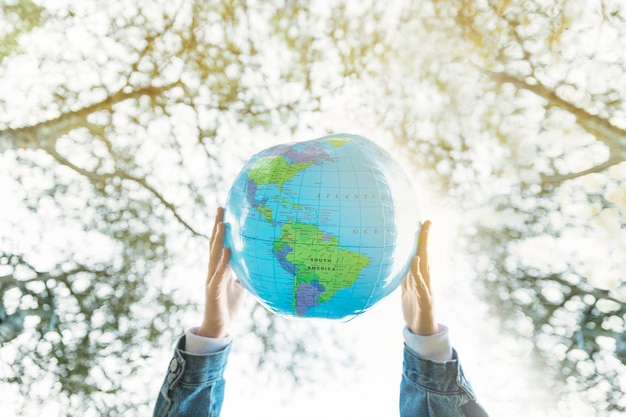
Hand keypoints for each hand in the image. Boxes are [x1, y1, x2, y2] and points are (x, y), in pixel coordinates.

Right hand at [197, 207, 244, 338]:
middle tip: (220, 209)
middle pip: (214, 244)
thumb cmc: (229, 304)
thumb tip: (257, 261)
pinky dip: (223, 262)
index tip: (224, 211)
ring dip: (218, 240)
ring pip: (214, 256)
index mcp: (219, 268)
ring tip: (222, 225)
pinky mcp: (214, 291)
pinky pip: (219, 274)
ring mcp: (212, 279)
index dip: (220, 228)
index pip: (219, 244)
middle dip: (217, 226)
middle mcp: (213, 270)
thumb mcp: (241, 285)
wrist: (218, 327)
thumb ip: (245, 272)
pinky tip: (227, 251)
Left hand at [401, 220, 437, 335]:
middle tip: (426, 221)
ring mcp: (426, 288)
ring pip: (425, 266)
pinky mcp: (424, 300)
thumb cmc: (413, 307)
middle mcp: (424, 279)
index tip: (420, 221)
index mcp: (419, 275)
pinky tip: (416, 261)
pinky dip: (417, 272)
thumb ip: (403, 274)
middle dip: (425, 238)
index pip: (419, 253)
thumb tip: (393, 262)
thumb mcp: (406, 288)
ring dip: (423, 249)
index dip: (420, 238)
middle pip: (425, 254)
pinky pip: (420, 284)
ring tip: (423, 233)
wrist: (421, 330)